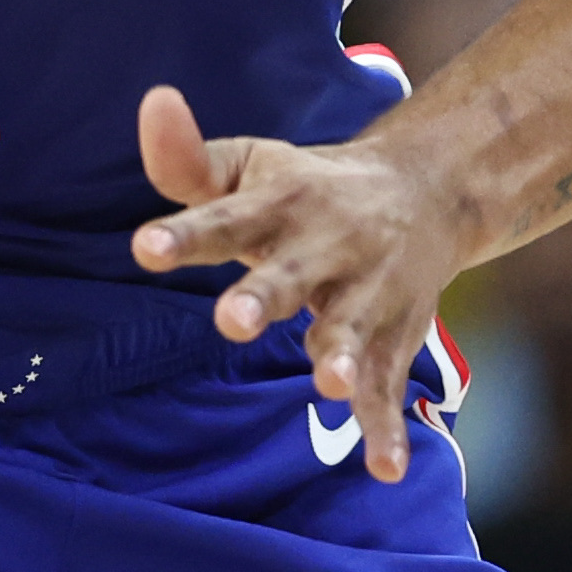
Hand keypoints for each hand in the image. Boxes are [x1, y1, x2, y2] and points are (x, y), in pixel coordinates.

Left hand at [130, 85, 464, 481]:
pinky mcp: (394, 337)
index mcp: (280, 201)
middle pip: (290, 274)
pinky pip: (390, 387)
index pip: (225, 215)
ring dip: (342, 355)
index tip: (145, 248)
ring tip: (328, 381)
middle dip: (265, 296)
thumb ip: (187, 160)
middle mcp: (326, 246)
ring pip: (352, 329)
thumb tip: (151, 101)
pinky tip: (385, 470)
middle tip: (233, 319)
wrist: (426, 192)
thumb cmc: (306, 187)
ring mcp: (365, 294)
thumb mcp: (250, 164)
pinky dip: (389, 429)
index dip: (186, 233)